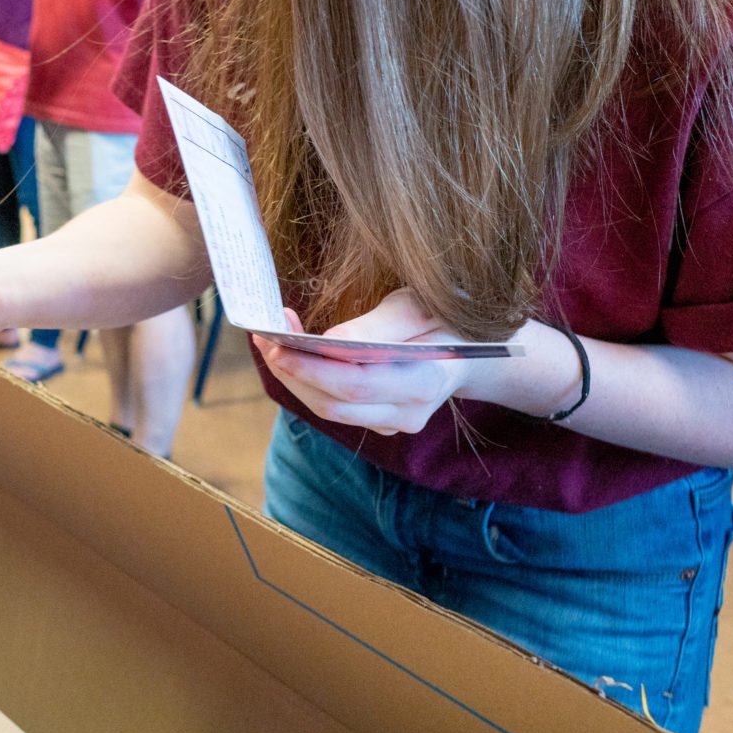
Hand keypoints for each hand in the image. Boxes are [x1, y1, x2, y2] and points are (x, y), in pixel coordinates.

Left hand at [252, 291, 477, 434]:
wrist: (469, 350)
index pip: (356, 384)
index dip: (311, 369)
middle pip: (334, 403)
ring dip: (293, 378)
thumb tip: (330, 344)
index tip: (277, 343)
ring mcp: (394, 423)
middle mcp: (409, 413)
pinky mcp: (379, 422)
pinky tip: (290, 353)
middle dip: (292, 371)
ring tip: (268, 340)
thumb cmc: (442, 318)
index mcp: (425, 382)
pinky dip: (307, 383)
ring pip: (328, 409)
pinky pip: (334, 407)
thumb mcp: (417, 308)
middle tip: (263, 334)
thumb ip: (377, 327)